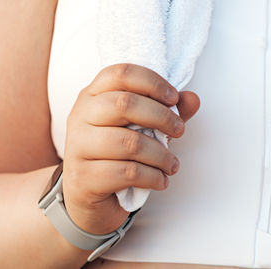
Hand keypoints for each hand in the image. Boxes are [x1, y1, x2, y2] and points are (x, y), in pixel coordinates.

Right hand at [62, 63, 200, 235]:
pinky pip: (127, 173)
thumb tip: (192, 99)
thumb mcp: (140, 128)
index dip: (152, 82)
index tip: (174, 99)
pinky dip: (152, 177)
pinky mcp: (84, 178)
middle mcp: (80, 116)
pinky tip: (160, 180)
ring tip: (172, 164)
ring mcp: (78, 147)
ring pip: (129, 143)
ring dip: (161, 155)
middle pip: (124, 104)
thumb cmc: (114, 154)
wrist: (86, 197)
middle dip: (161, 117)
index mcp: (92, 95)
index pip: (121, 73)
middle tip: (179, 130)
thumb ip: (165, 111)